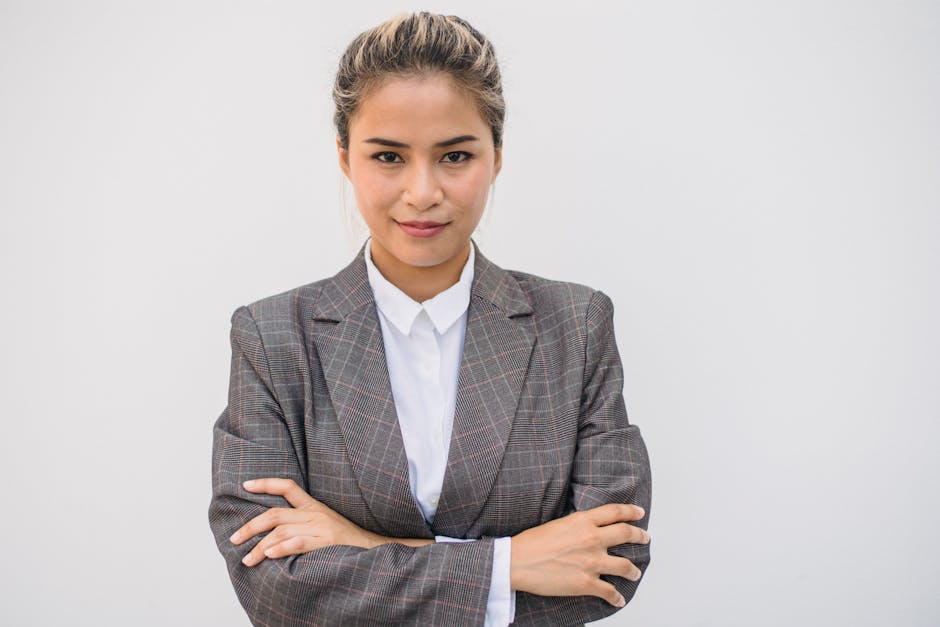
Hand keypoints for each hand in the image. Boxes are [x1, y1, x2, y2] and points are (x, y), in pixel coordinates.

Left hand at [229, 478, 384, 566]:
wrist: (373, 548)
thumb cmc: (346, 541)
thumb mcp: (325, 524)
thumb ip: (303, 523)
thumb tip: (274, 534)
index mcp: (314, 507)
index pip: (288, 487)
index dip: (266, 484)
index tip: (246, 485)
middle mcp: (314, 514)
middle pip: (274, 514)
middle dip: (250, 526)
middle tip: (234, 539)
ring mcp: (320, 528)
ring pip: (281, 531)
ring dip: (260, 546)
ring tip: (247, 559)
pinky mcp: (326, 542)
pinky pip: (299, 543)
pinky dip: (282, 548)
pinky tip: (269, 554)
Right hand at [510, 503, 649, 606]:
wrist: (517, 562)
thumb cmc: (532, 542)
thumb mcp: (559, 523)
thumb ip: (578, 525)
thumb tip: (589, 528)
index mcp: (583, 521)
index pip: (615, 512)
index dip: (631, 512)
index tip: (640, 514)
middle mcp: (592, 539)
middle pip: (626, 534)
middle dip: (640, 536)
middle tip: (645, 538)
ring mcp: (592, 562)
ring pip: (625, 565)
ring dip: (633, 570)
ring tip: (635, 572)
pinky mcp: (587, 583)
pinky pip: (610, 591)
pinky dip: (616, 597)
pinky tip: (618, 599)